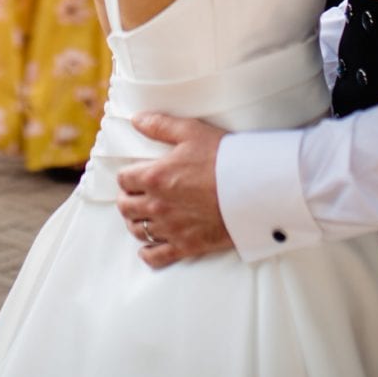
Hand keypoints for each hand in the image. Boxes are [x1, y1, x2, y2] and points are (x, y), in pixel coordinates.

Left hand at [115, 113, 234, 268]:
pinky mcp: (186, 246)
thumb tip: (137, 120)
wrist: (252, 189)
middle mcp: (157, 205)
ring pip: (137, 230)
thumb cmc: (223, 158)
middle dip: (128, 200)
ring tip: (142, 217)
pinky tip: (148, 247)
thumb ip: (160, 125)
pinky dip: (148, 253)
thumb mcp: (192, 132)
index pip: (124, 180)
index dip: (128, 177)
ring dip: (136, 223)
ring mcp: (170, 228)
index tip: (134, 176)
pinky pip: (156, 256)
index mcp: (154, 177)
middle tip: (136, 196)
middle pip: (126, 207)